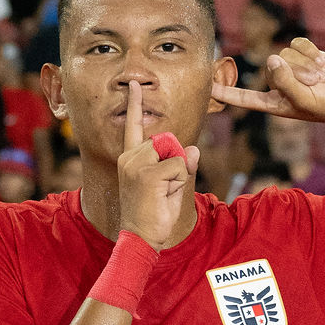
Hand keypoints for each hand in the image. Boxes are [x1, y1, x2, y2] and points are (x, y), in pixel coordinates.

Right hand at [117, 80, 199, 249]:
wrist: (140, 238)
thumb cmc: (153, 215)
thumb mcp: (169, 187)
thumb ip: (180, 165)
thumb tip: (195, 149)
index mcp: (129, 158)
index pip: (134, 126)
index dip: (135, 105)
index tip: (135, 85)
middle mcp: (130, 158)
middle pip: (168, 142)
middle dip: (176, 164)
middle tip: (163, 190)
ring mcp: (137, 164)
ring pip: (176, 155)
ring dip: (178, 175)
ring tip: (162, 194)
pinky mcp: (148, 173)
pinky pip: (180, 167)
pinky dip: (180, 182)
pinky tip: (164, 196)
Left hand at [211, 37, 324, 128]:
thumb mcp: (305, 100)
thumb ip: (286, 81)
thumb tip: (272, 58)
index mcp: (276, 103)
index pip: (245, 98)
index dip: (226, 93)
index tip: (207, 88)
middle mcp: (280, 84)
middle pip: (271, 67)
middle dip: (293, 72)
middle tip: (313, 85)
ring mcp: (292, 68)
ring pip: (286, 53)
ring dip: (305, 64)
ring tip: (320, 78)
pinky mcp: (305, 53)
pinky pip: (299, 43)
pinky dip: (311, 51)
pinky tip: (323, 63)